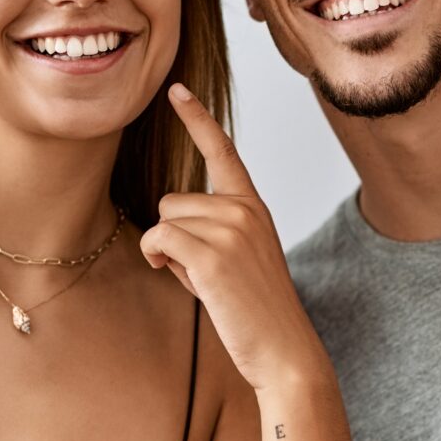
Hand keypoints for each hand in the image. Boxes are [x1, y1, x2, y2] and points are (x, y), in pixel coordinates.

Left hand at [139, 85, 329, 394]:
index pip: (223, 152)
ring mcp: (231, 230)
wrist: (284, 350)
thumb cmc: (253, 312)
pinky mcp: (214, 256)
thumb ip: (208, 233)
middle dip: (174, 237)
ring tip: (203, 282)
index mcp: (253, 208)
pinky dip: (157, 257)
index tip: (175, 90)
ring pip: (164, 219)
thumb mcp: (238, 260)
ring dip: (166, 252)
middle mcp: (245, 210)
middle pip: (173, 200)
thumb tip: (162, 232)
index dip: (197, 118)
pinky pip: (159, 238)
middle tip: (205, 274)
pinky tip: (180, 278)